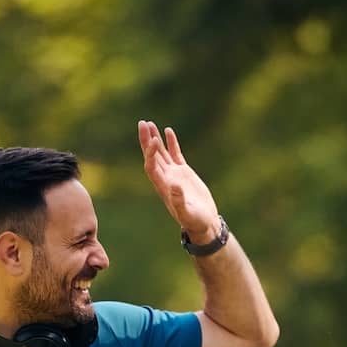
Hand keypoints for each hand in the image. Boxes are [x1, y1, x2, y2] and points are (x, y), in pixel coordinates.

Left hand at [138, 120, 219, 243]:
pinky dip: (171, 143)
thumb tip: (173, 185)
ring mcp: (174, 174)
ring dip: (155, 139)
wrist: (204, 223)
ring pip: (161, 153)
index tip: (154, 140)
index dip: (150, 153)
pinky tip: (168, 131)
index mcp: (163, 187)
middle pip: (151, 156)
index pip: (151, 166)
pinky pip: (175, 154)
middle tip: (142, 123)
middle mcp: (165, 178)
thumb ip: (179, 201)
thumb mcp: (187, 213)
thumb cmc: (195, 221)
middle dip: (147, 140)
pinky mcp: (184, 173)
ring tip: (149, 123)